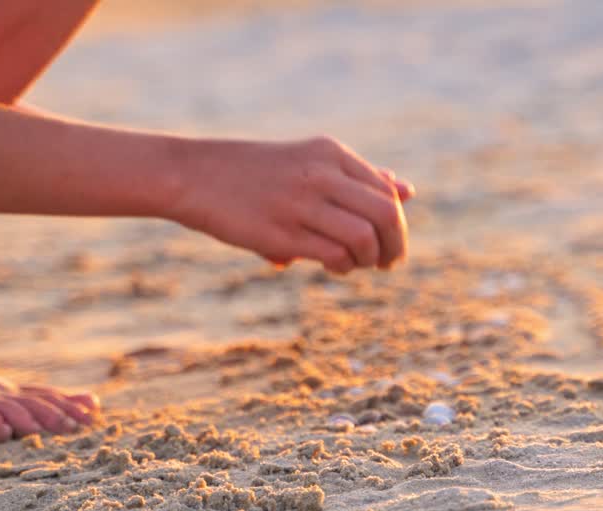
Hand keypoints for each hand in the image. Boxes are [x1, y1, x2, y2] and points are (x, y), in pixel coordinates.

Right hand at [171, 136, 414, 272]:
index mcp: (331, 154)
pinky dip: (342, 265)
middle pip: (386, 216)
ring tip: (355, 265)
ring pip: (364, 238)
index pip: (387, 193)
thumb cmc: (258, 172)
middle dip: (395, 246)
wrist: (195, 175)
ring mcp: (301, 204)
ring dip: (368, 260)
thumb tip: (407, 191)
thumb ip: (359, 176)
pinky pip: (333, 255)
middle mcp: (321, 175)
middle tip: (387, 263)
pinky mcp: (282, 234)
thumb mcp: (311, 162)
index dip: (398, 225)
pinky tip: (333, 265)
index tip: (391, 245)